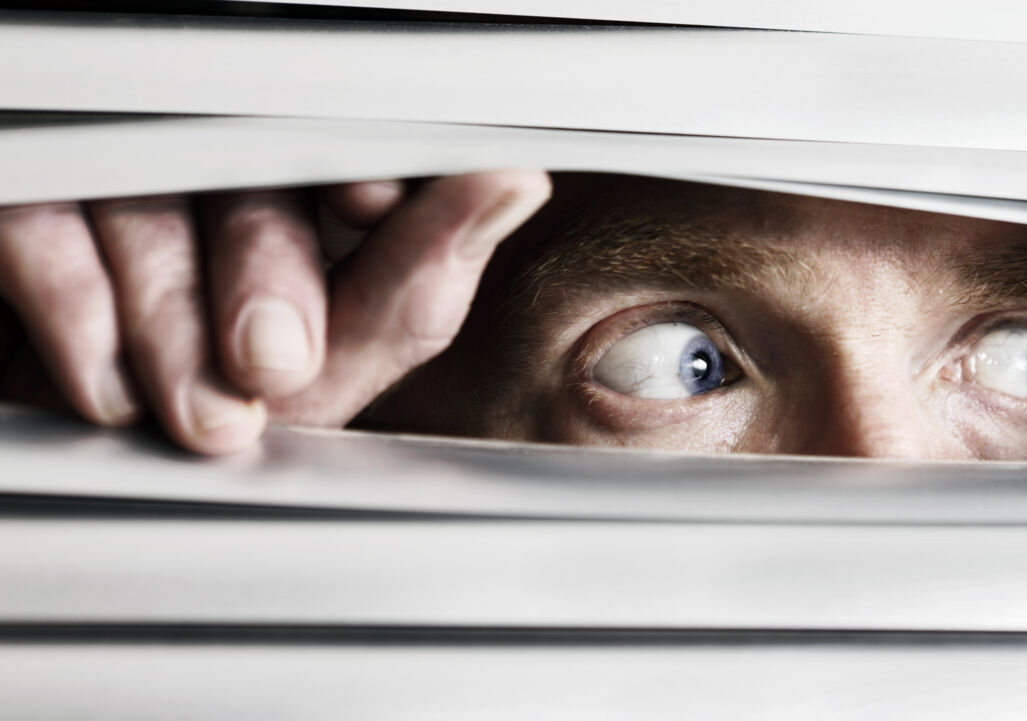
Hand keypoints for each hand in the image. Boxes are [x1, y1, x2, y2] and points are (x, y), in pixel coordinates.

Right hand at [0, 171, 550, 453]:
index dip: (361, 172)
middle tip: (273, 362)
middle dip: (265, 272)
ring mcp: (115, 172)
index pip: (344, 149)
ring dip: (173, 318)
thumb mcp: (320, 372)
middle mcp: (210, 166)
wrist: (68, 444)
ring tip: (205, 415)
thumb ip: (408, 293)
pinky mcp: (27, 191)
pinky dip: (77, 309)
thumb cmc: (207, 402)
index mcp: (299, 190)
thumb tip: (509, 182)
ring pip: (149, 196)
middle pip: (247, 170)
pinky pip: (40, 220)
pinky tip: (111, 388)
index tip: (368, 208)